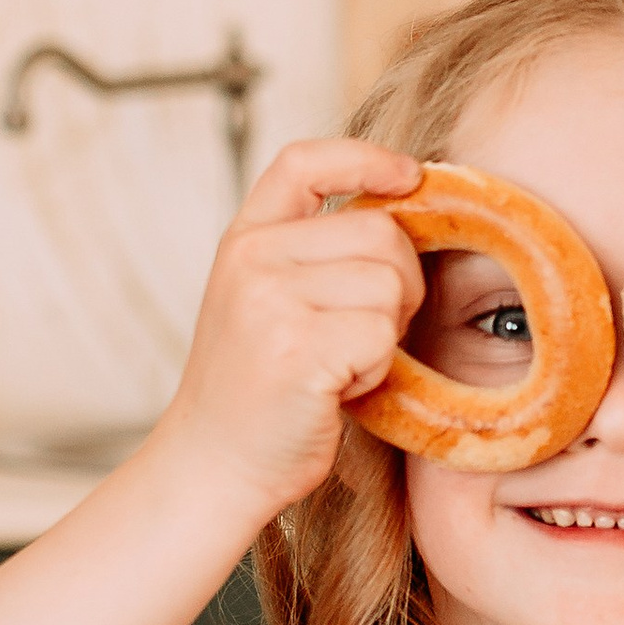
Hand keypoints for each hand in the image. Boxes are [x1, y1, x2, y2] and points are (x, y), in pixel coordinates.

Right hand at [148, 138, 422, 529]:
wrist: (214, 466)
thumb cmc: (257, 392)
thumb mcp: (265, 301)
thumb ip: (314, 255)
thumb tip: (404, 212)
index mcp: (244, 240)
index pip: (304, 162)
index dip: (365, 158)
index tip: (409, 176)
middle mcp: (252, 259)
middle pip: (381, 231)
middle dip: (399, 283)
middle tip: (362, 333)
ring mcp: (270, 301)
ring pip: (391, 284)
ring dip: (385, 333)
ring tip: (339, 364)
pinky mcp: (297, 347)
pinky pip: (383, 334)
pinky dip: (376, 369)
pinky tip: (336, 388)